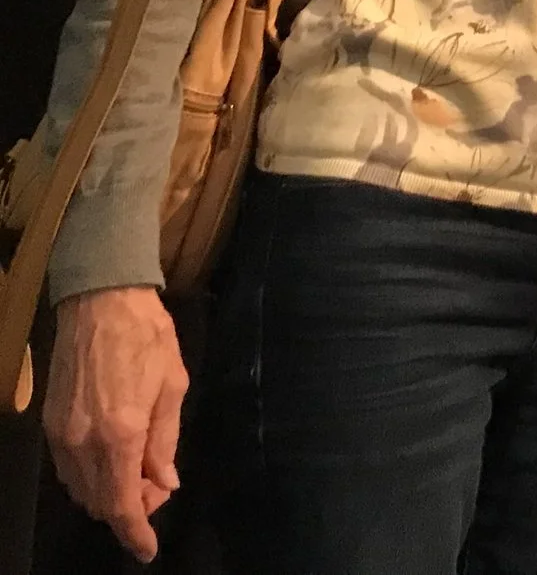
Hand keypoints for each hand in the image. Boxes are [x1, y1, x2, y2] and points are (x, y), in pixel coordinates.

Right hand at [44, 286, 186, 562]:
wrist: (101, 302)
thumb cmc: (147, 337)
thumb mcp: (172, 386)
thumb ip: (165, 440)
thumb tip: (164, 481)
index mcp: (120, 433)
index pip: (123, 503)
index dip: (135, 532)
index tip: (147, 549)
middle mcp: (84, 442)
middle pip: (100, 502)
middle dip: (130, 509)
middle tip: (159, 488)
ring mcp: (61, 435)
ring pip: (81, 490)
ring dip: (110, 493)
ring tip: (142, 471)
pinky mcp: (50, 424)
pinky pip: (68, 470)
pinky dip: (91, 476)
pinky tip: (116, 458)